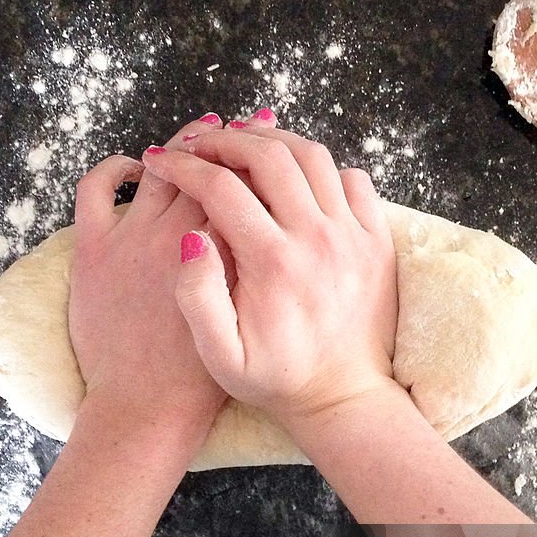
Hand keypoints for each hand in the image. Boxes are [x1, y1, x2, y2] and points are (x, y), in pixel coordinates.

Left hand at [69, 112, 274, 429]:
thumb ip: (259, 262)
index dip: (260, 156)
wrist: (149, 408)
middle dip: (229, 140)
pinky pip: (96, 187)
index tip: (271, 139)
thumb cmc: (204, 375)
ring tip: (203, 131)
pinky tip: (134, 166)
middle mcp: (177, 235)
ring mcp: (131, 238)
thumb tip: (272, 216)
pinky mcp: (94, 249)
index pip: (244, 183)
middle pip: (206, 167)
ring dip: (184, 144)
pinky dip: (114, 167)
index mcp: (222, 252)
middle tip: (246, 122)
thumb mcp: (249, 317)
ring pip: (161, 169)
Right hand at [139, 126, 398, 431]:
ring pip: (312, 156)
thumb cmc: (278, 379)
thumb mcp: (221, 356)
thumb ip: (197, 297)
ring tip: (243, 146)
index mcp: (273, 263)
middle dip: (224, 140)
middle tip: (198, 143)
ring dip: (273, 141)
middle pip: (268, 156)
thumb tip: (192, 237)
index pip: (220, 187)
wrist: (344, 397)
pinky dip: (322, 168)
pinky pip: (354, 180)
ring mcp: (352, 236)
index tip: (161, 159)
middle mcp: (316, 239)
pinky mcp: (376, 241)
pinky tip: (296, 179)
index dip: (182, 165)